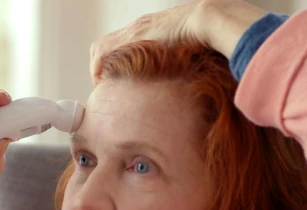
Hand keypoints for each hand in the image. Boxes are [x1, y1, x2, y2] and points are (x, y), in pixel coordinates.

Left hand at [89, 0, 267, 82]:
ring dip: (99, 69)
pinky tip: (102, 82)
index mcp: (152, 30)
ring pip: (101, 49)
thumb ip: (186, 69)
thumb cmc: (208, 41)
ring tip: (103, 87)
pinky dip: (98, 69)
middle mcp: (139, 27)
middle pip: (106, 46)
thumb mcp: (192, 57)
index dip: (115, 64)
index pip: (123, 45)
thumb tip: (197, 90)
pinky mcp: (130, 36)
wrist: (208, 22)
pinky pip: (102, 53)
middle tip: (105, 87)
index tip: (116, 82)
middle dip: (101, 67)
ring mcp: (134, 30)